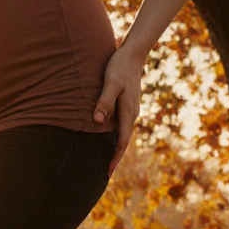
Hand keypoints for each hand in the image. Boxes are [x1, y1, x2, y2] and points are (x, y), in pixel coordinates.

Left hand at [92, 41, 148, 176]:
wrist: (132, 54)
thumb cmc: (118, 67)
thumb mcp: (110, 83)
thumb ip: (104, 101)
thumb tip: (97, 121)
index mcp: (128, 113)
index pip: (122, 142)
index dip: (115, 158)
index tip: (108, 172)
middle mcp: (131, 114)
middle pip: (123, 141)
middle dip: (116, 157)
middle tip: (106, 173)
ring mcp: (130, 110)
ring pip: (122, 133)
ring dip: (116, 147)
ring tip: (106, 160)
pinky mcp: (127, 104)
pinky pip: (121, 125)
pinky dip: (115, 135)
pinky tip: (107, 137)